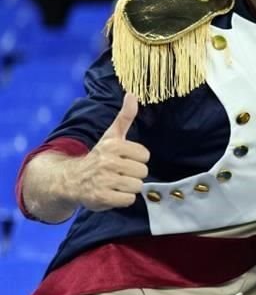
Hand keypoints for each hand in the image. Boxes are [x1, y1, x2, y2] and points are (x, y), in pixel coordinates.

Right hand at [65, 93, 149, 210]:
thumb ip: (125, 117)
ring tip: (115, 183)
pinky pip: (128, 200)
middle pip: (142, 172)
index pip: (145, 155)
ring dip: (128, 187)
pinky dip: (122, 199)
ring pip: (137, 186)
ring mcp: (104, 180)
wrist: (71, 179)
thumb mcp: (111, 135)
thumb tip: (132, 95)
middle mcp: (108, 162)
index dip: (137, 159)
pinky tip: (112, 193)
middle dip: (133, 174)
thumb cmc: (98, 156)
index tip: (124, 159)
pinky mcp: (101, 197)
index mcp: (113, 145)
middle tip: (119, 173)